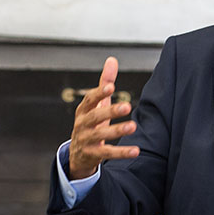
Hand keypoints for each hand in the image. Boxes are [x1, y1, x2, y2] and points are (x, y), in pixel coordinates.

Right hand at [68, 57, 139, 179]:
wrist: (78, 154)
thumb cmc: (91, 124)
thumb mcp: (96, 104)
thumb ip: (105, 82)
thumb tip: (112, 60)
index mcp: (83, 110)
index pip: (89, 99)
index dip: (99, 93)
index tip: (111, 87)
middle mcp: (82, 124)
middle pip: (95, 116)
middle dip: (110, 111)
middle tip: (127, 107)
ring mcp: (86, 140)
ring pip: (100, 135)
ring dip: (116, 130)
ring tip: (132, 126)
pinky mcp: (92, 155)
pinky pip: (107, 153)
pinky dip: (121, 152)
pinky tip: (135, 150)